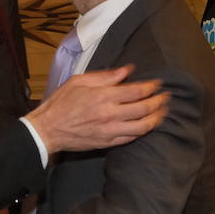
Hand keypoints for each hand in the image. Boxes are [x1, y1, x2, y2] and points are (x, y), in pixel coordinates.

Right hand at [25, 65, 168, 153]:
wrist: (48, 129)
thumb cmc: (61, 102)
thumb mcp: (80, 81)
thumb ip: (106, 76)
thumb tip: (127, 70)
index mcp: (103, 96)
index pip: (136, 91)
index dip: (151, 87)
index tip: (158, 83)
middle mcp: (110, 114)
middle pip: (144, 108)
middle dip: (159, 101)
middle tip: (166, 96)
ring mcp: (110, 131)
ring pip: (143, 126)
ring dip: (157, 118)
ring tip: (163, 111)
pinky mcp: (108, 143)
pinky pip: (132, 137)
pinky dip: (143, 131)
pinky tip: (148, 124)